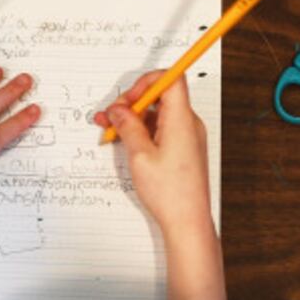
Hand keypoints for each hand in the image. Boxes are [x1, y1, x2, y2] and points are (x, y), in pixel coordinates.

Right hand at [94, 72, 226, 299]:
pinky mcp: (184, 148)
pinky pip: (162, 129)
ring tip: (111, 131)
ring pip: (158, 114)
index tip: (127, 98)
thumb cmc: (171, 193)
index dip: (146, 81)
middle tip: (110, 117)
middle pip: (161, 96)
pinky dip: (144, 131)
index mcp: (182, 120)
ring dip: (134, 119)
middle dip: (132, 103)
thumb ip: (128, 126)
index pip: (171, 79)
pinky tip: (126, 142)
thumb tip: (118, 110)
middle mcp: (189, 124)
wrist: (188, 221)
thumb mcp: (139, 155)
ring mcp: (188, 136)